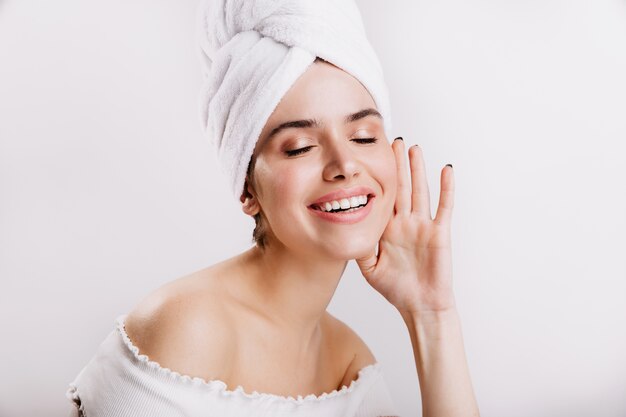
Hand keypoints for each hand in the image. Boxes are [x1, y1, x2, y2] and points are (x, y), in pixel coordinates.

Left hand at [355, 138, 455, 314]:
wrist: (420, 306)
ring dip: (417, 170)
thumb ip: (359, 247)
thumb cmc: (396, 289)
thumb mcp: (369, 268)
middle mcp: (404, 223)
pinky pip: (444, 206)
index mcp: (387, 228)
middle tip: (393, 142)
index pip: (381, 197)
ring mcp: (422, 225)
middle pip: (400, 188)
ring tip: (414, 149)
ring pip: (420, 191)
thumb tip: (343, 229)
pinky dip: (446, 188)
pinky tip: (446, 170)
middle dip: (396, 165)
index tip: (370, 157)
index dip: (376, 178)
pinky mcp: (439, 232)